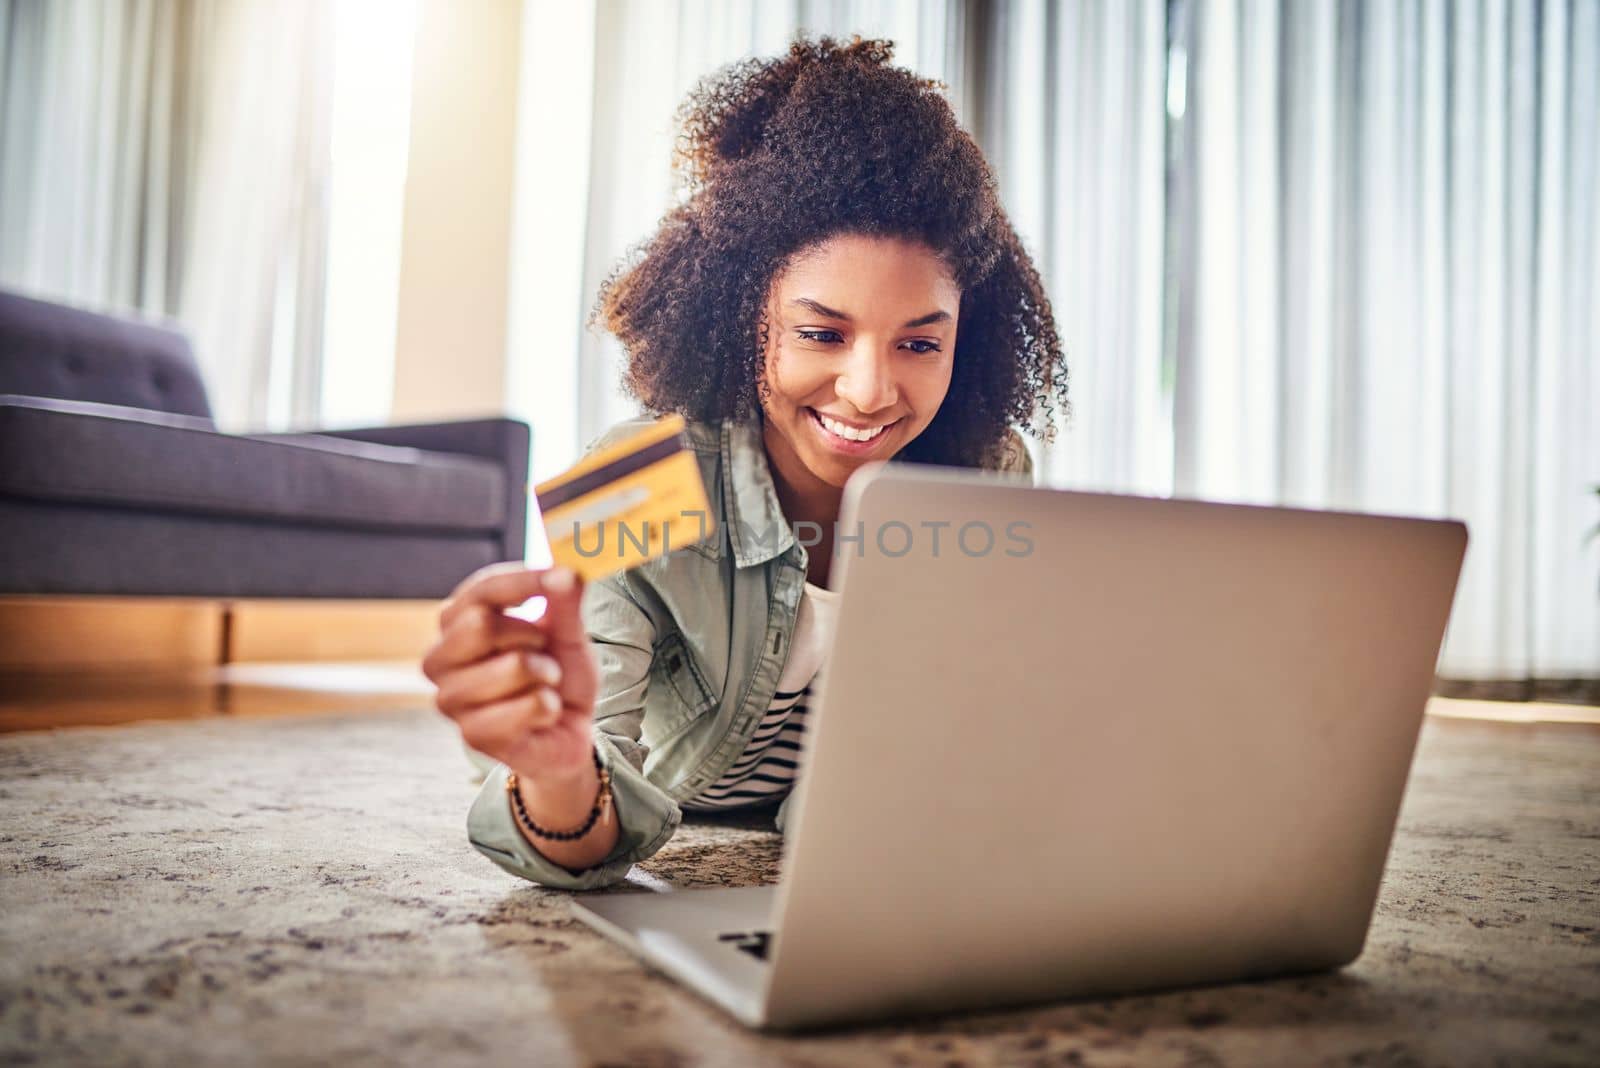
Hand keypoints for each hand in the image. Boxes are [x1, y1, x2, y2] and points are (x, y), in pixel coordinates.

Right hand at [422, 563, 598, 787]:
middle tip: (543, 651)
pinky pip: (528, 706)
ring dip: (547, 674)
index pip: (481, 590)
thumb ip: (565, 603)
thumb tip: (568, 569)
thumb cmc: (555, 677)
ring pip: (513, 666)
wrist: (565, 733)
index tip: (564, 576)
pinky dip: (550, 707)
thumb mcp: (566, 634)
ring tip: (545, 685)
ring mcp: (450, 698)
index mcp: (456, 623)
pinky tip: (543, 714)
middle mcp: (440, 659)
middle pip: (480, 624)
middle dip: (530, 635)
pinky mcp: (471, 734)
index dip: (523, 581)